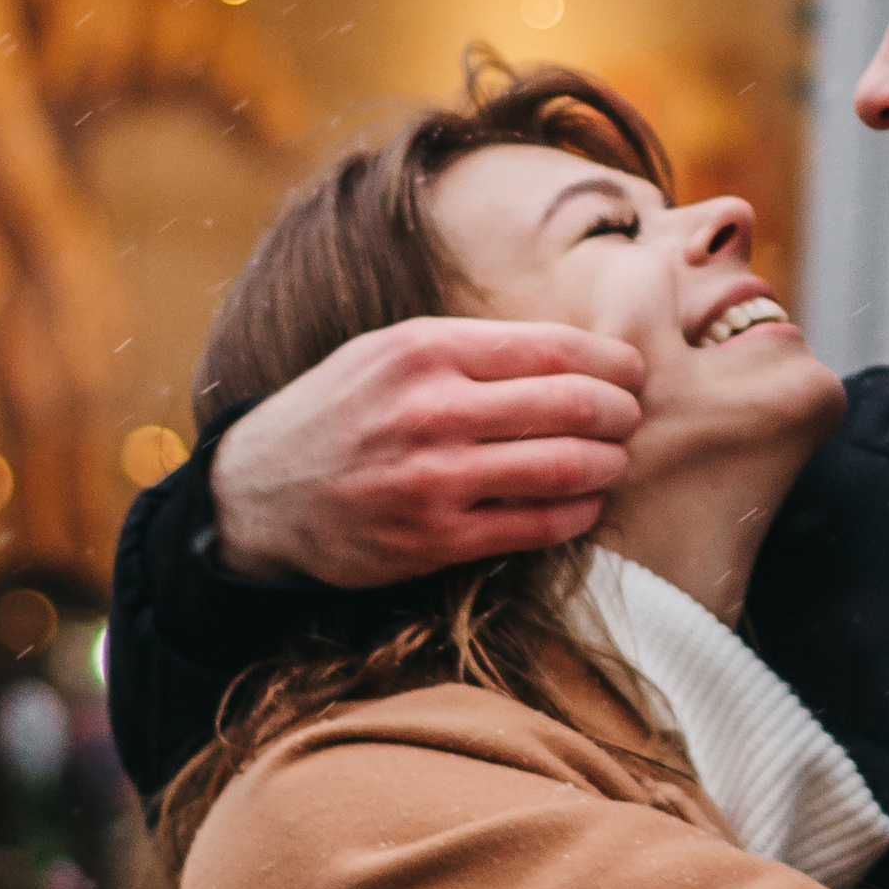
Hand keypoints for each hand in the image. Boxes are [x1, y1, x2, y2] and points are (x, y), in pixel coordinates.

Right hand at [206, 317, 643, 586]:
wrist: (256, 494)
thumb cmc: (338, 414)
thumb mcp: (389, 353)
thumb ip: (472, 350)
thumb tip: (577, 355)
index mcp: (424, 349)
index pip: (554, 347)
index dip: (612, 361)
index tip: (633, 372)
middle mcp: (431, 409)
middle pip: (573, 405)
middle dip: (622, 412)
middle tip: (632, 418)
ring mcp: (434, 479)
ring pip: (566, 467)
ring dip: (610, 464)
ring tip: (615, 460)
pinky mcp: (435, 540)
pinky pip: (537, 526)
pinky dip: (577, 514)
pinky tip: (584, 504)